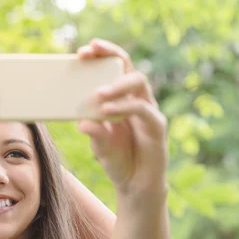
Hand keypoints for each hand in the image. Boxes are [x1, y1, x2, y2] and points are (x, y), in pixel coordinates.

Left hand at [76, 39, 167, 196]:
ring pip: (139, 83)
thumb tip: (81, 121)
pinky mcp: (157, 127)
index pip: (115, 69)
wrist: (135, 187)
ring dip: (117, 84)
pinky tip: (107, 110)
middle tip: (90, 53)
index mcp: (121, 100)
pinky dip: (124, 107)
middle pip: (128, 67)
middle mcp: (137, 100)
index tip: (82, 51)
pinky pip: (143, 110)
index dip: (102, 56)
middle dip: (110, 55)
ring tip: (97, 92)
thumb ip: (93, 132)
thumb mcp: (98, 146)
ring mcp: (148, 112)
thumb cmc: (117, 161)